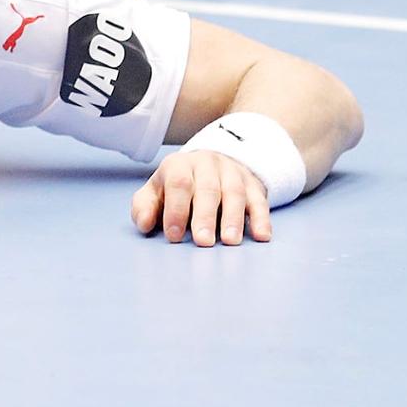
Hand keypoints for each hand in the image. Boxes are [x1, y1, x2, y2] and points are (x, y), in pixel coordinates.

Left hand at [131, 150, 269, 245]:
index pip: (178, 183)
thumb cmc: (177, 187)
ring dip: (233, 218)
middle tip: (203, 241)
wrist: (210, 165)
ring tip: (230, 241)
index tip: (173, 236)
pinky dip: (262, 218)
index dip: (176, 209)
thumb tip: (144, 224)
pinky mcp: (253, 185)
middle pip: (208, 189)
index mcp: (179, 165)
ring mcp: (232, 173)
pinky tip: (261, 236)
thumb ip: (145, 207)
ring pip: (235, 193)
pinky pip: (259, 200)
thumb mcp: (156, 192)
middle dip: (205, 216)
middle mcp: (207, 164)